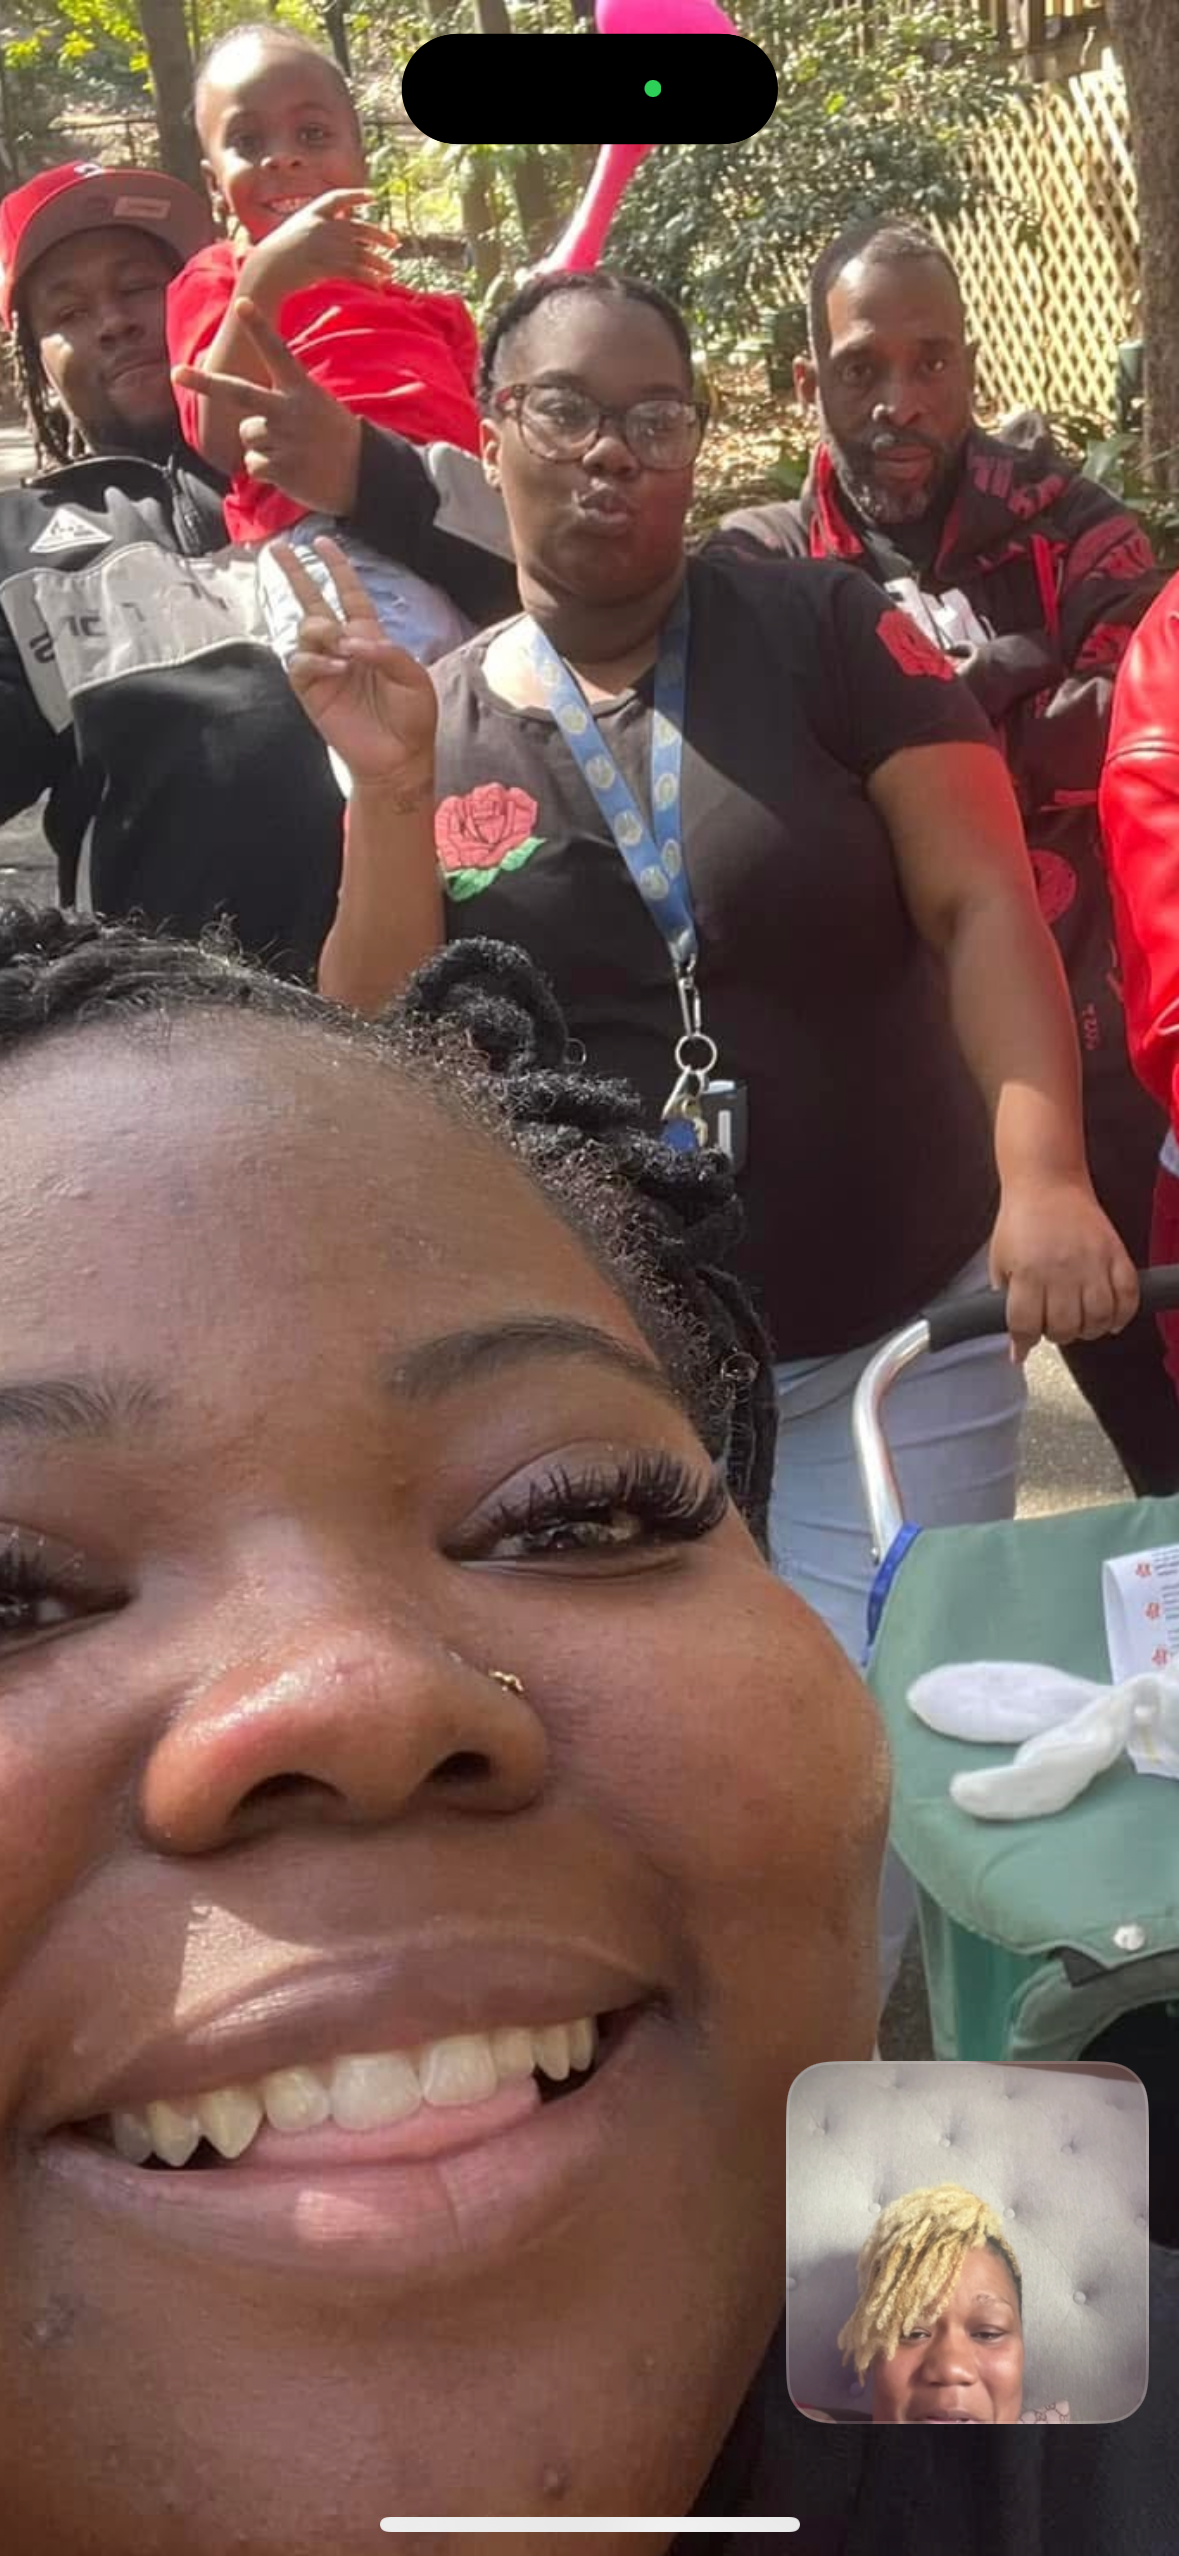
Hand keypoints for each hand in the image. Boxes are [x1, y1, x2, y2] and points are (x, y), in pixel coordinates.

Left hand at [173, 299, 362, 516]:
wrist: (364, 474)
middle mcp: (289, 410)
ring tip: (289, 450)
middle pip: (238, 393)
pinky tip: (290, 469)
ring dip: (261, 445)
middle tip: (177, 372)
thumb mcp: (314, 404)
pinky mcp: (281, 468)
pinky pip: (253, 464)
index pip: (277, 352)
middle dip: (205, 382)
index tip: (242, 304)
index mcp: (300, 389)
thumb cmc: (332, 435)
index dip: (258, 328)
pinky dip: (265, 470)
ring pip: (247, 435)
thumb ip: (280, 400)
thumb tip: (244, 417)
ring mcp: (284, 440)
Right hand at [240, 189, 397, 307]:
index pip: (338, 198)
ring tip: (390, 271)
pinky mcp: (327, 265)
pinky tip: (378, 284)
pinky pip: (354, 270)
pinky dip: (368, 277)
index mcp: (311, 213)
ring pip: (360, 252)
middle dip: (379, 235)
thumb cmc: (273, 258)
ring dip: (378, 262)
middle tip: (395, 242)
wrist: (264, 272)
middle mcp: (321, 225)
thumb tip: (331, 236)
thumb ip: (311, 230)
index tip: (372, 197)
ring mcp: (324, 245)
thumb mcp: (291, 234)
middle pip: (358, 227)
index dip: (356, 196)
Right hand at [276, 535, 437, 793]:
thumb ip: (388, 652)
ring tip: (343, 650)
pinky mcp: (311, 690)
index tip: (323, 542)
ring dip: (323, 630)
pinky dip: (316, 660)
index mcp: (369, 637)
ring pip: (307, 628)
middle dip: (296, 574)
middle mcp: (342, 647)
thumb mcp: (414, 678)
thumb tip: (353, 640)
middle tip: (278, 549)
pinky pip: (300, 663)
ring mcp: (324, 668)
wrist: (398, 758)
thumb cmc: (411, 719)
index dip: (337, 568)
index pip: (349, 594)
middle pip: (313, 601)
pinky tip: (336, 668)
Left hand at [989, 1176, 1139, 1360]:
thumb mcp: (999, 1260)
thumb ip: (1004, 1300)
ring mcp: (1091, 1262)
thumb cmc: (1021, 1220)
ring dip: (1089, 1330)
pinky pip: (1128, 1296)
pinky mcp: (1115, 1253)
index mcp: (1027, 1272)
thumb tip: (1015, 1342)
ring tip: (1081, 1324)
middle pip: (1064, 1328)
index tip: (1024, 1348)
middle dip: (1057, 1336)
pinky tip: (1111, 1319)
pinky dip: (1123, 1315)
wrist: (1047, 1182)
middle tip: (1054, 1328)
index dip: (1024, 1343)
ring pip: (1098, 1318)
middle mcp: (1060, 1270)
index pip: (1026, 1326)